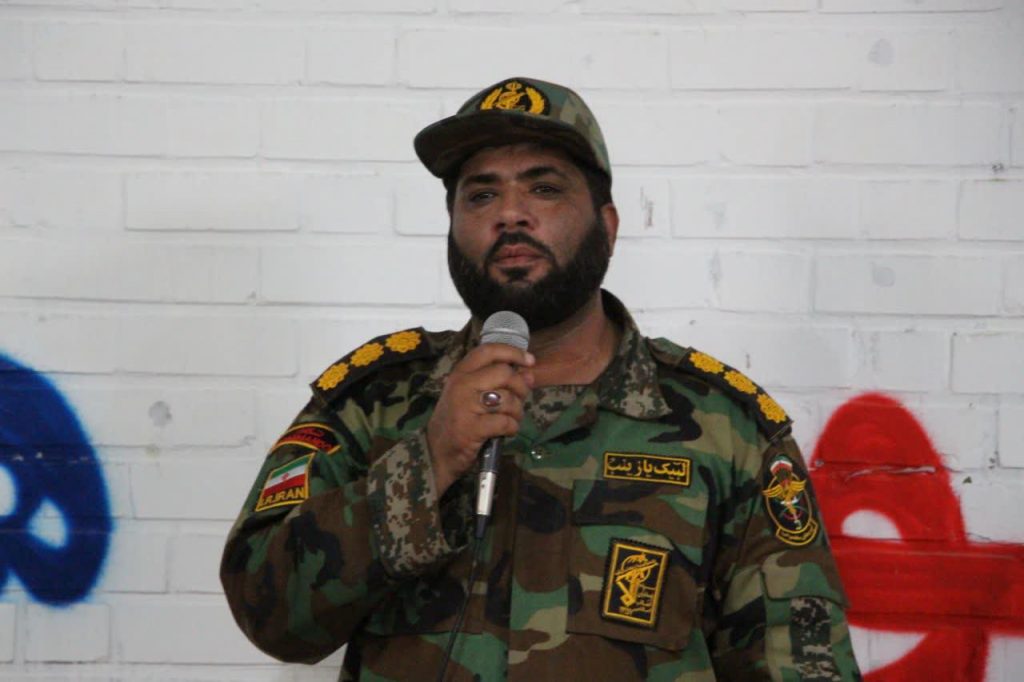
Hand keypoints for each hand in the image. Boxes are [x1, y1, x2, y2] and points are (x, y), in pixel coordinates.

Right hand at [426, 343, 534, 495]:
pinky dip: (512, 427)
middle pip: (504, 373)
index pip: (488, 351)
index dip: (513, 352)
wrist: (436, 452)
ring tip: (512, 418)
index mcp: (461, 373)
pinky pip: (505, 422)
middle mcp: (462, 385)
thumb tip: (528, 374)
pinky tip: (507, 431)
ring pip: (508, 399)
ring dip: (518, 411)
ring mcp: (465, 406)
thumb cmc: (457, 420)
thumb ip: (497, 382)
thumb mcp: (470, 394)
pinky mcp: (471, 428)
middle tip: (521, 399)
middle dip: (521, 387)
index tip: (529, 361)